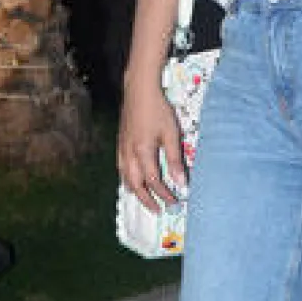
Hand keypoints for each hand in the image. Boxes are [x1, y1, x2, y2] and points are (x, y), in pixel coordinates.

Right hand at [118, 81, 185, 209]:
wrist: (139, 90)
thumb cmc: (158, 110)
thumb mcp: (171, 134)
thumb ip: (175, 159)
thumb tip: (181, 182)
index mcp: (143, 152)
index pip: (153, 181)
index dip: (164, 194)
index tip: (175, 201)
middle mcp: (129, 154)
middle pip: (135, 185)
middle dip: (147, 200)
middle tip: (158, 210)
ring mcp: (122, 149)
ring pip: (125, 178)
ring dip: (136, 192)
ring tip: (145, 200)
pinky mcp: (120, 143)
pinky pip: (121, 168)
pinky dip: (127, 180)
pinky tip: (132, 181)